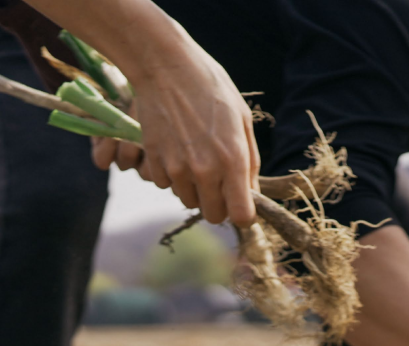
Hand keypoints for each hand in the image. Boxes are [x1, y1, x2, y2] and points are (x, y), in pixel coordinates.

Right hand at [90, 32, 257, 226]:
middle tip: (217, 182)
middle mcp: (205, 170)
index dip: (243, 214)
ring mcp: (178, 169)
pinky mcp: (156, 164)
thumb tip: (252, 194)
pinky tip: (175, 149)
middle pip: (213, 215)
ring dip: (193, 188)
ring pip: (189, 201)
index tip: (241, 205)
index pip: (240, 215)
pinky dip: (171, 175)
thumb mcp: (242, 119)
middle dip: (218, 204)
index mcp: (232, 159)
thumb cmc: (210, 88)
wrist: (166, 67)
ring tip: (194, 157)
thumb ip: (249, 162)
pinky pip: (167, 185)